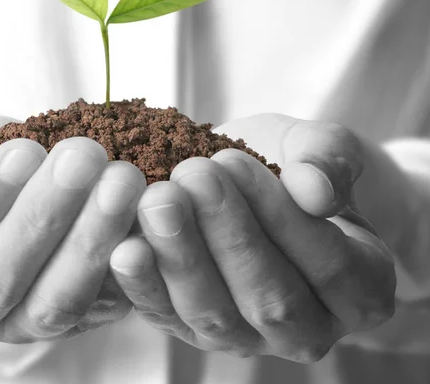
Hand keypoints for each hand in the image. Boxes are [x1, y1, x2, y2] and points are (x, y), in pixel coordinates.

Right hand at [0, 116, 145, 342]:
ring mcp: (11, 328)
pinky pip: (96, 308)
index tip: (24, 151)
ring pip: (52, 302)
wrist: (3, 198)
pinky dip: (123, 268)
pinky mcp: (63, 327)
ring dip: (91, 240)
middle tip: (84, 156)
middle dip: (44, 214)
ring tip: (121, 180)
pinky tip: (143, 223)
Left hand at [110, 114, 395, 362]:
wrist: (253, 183)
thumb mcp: (319, 147)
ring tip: (157, 201)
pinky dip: (144, 286)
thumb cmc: (293, 167)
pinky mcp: (193, 329)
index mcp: (360, 288)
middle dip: (226, 235)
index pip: (330, 264)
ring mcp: (247, 337)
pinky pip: (168, 317)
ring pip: (215, 315)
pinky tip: (125, 247)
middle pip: (270, 299)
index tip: (235, 162)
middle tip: (191, 176)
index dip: (280, 215)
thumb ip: (328, 160)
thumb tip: (315, 190)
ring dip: (182, 257)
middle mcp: (307, 329)